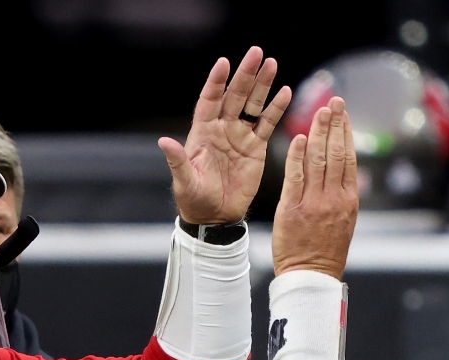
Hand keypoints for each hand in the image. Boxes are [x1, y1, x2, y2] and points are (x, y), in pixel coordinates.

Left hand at [160, 46, 292, 224]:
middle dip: (245, 74)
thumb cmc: (195, 200)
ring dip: (262, 85)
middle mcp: (222, 129)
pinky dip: (276, 109)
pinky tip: (285, 92)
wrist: (215, 217)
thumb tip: (163, 141)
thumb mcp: (184, 182)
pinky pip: (267, 124)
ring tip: (272, 64)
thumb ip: (177, 161)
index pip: (210, 100)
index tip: (224, 62)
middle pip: (235, 95)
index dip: (216, 82)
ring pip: (252, 104)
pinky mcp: (255, 147)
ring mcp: (240, 136)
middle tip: (257, 53)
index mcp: (203, 132)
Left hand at [272, 96, 358, 278]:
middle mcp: (334, 198)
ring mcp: (314, 203)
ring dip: (318, 133)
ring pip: (317, 160)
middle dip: (335, 125)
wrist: (310, 276)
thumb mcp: (344, 222)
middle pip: (335, 153)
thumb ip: (342, 196)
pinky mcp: (293, 209)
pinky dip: (297, 156)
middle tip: (333, 102)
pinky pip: (295, 177)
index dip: (346, 133)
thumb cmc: (325, 252)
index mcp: (348, 200)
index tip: (344, 113)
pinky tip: (298, 138)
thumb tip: (344, 172)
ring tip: (319, 112)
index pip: (348, 158)